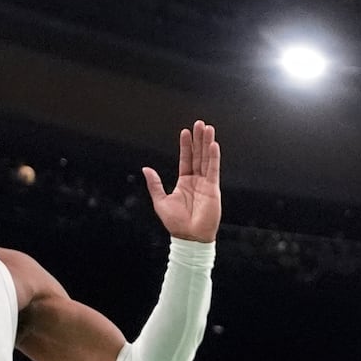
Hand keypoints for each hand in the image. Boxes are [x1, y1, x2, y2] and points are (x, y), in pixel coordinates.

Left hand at [144, 121, 220, 243]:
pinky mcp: (213, 188)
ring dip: (207, 143)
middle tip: (199, 124)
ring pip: (207, 159)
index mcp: (184, 182)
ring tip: (207, 128)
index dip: (186, 146)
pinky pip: (213, 169)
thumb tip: (146, 169)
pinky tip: (214, 145)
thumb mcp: (161, 201)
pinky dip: (214, 157)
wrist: (189, 236)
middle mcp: (196, 181)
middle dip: (198, 139)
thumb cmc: (176, 223)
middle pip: (198, 155)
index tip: (185, 132)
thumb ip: (155, 184)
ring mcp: (206, 183)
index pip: (186, 159)